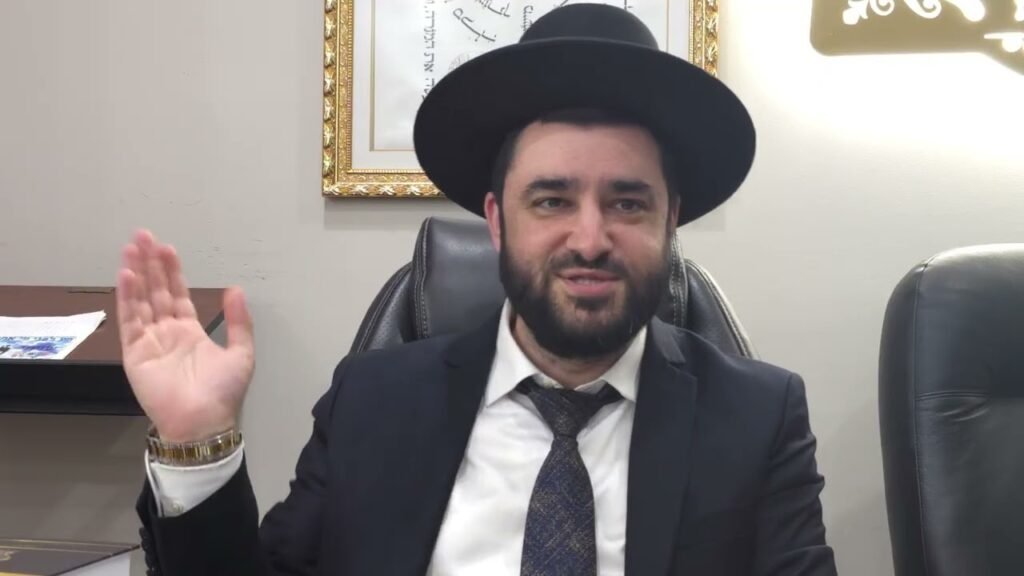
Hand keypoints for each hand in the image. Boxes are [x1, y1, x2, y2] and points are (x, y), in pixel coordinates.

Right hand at [116, 230, 254, 442]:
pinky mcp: (135, 354)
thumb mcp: (241, 353)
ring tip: (132, 248)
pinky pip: (130, 321)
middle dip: (150, 264)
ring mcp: (149, 342)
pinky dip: (127, 298)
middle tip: (143, 235)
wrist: (205, 423)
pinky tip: (127, 276)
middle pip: (155, 292)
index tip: (166, 247)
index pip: (177, 294)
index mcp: (190, 332)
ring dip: (136, 274)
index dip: (172, 272)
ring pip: (140, 301)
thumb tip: (236, 289)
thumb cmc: (223, 392)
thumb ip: (237, 321)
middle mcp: (167, 333)